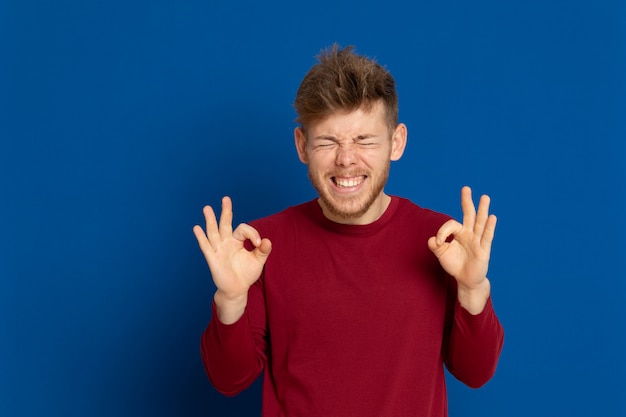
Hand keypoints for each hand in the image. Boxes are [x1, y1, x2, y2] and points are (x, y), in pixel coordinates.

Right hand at [193, 197, 271, 321]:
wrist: (237, 290)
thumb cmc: (246, 274)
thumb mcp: (258, 261)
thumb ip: (263, 250)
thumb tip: (267, 240)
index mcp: (237, 241)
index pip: (243, 229)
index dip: (252, 233)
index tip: (258, 243)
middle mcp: (226, 243)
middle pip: (225, 224)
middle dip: (226, 211)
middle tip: (226, 198)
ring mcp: (218, 250)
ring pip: (213, 232)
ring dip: (210, 220)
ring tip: (207, 208)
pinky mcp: (213, 259)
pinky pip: (206, 246)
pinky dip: (201, 237)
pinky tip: (197, 228)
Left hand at [428, 186, 496, 312]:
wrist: (465, 280)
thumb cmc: (454, 264)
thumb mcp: (442, 254)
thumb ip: (436, 246)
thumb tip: (433, 239)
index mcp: (459, 233)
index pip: (451, 225)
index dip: (443, 232)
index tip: (439, 243)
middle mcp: (469, 234)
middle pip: (469, 215)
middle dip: (467, 202)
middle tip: (465, 188)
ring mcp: (478, 241)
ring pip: (480, 223)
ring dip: (482, 210)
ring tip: (485, 197)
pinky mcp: (484, 250)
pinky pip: (487, 237)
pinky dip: (490, 227)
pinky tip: (492, 217)